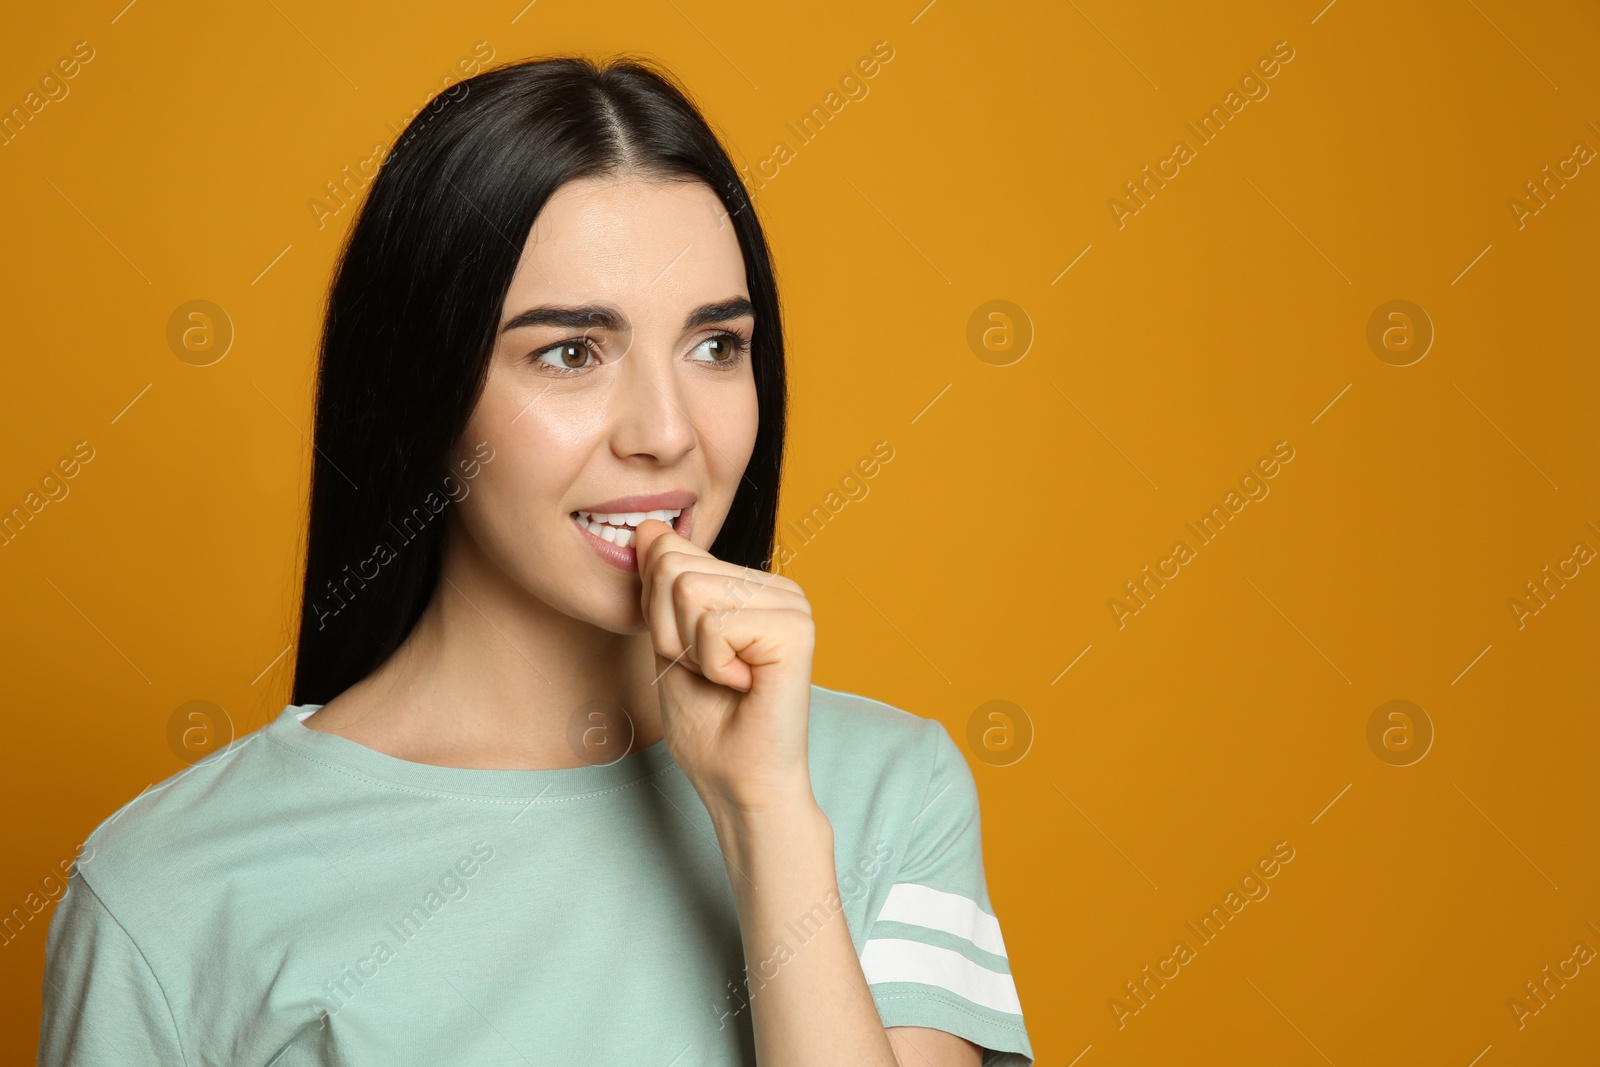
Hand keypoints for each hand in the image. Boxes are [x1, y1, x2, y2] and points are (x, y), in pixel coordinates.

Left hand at [633, 518, 816, 815]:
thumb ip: (661, 585)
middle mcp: (777, 585)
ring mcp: (791, 604)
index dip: (656, 614)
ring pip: (689, 591)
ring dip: (688, 650)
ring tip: (724, 679)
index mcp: (751, 583)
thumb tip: (648, 526)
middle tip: (707, 673)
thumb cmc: (708, 724)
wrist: (738, 784)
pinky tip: (743, 687)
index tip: (690, 658)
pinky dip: (712, 665)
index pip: (669, 553)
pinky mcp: (796, 629)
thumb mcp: (667, 641)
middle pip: (674, 567)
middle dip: (669, 631)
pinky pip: (713, 624)